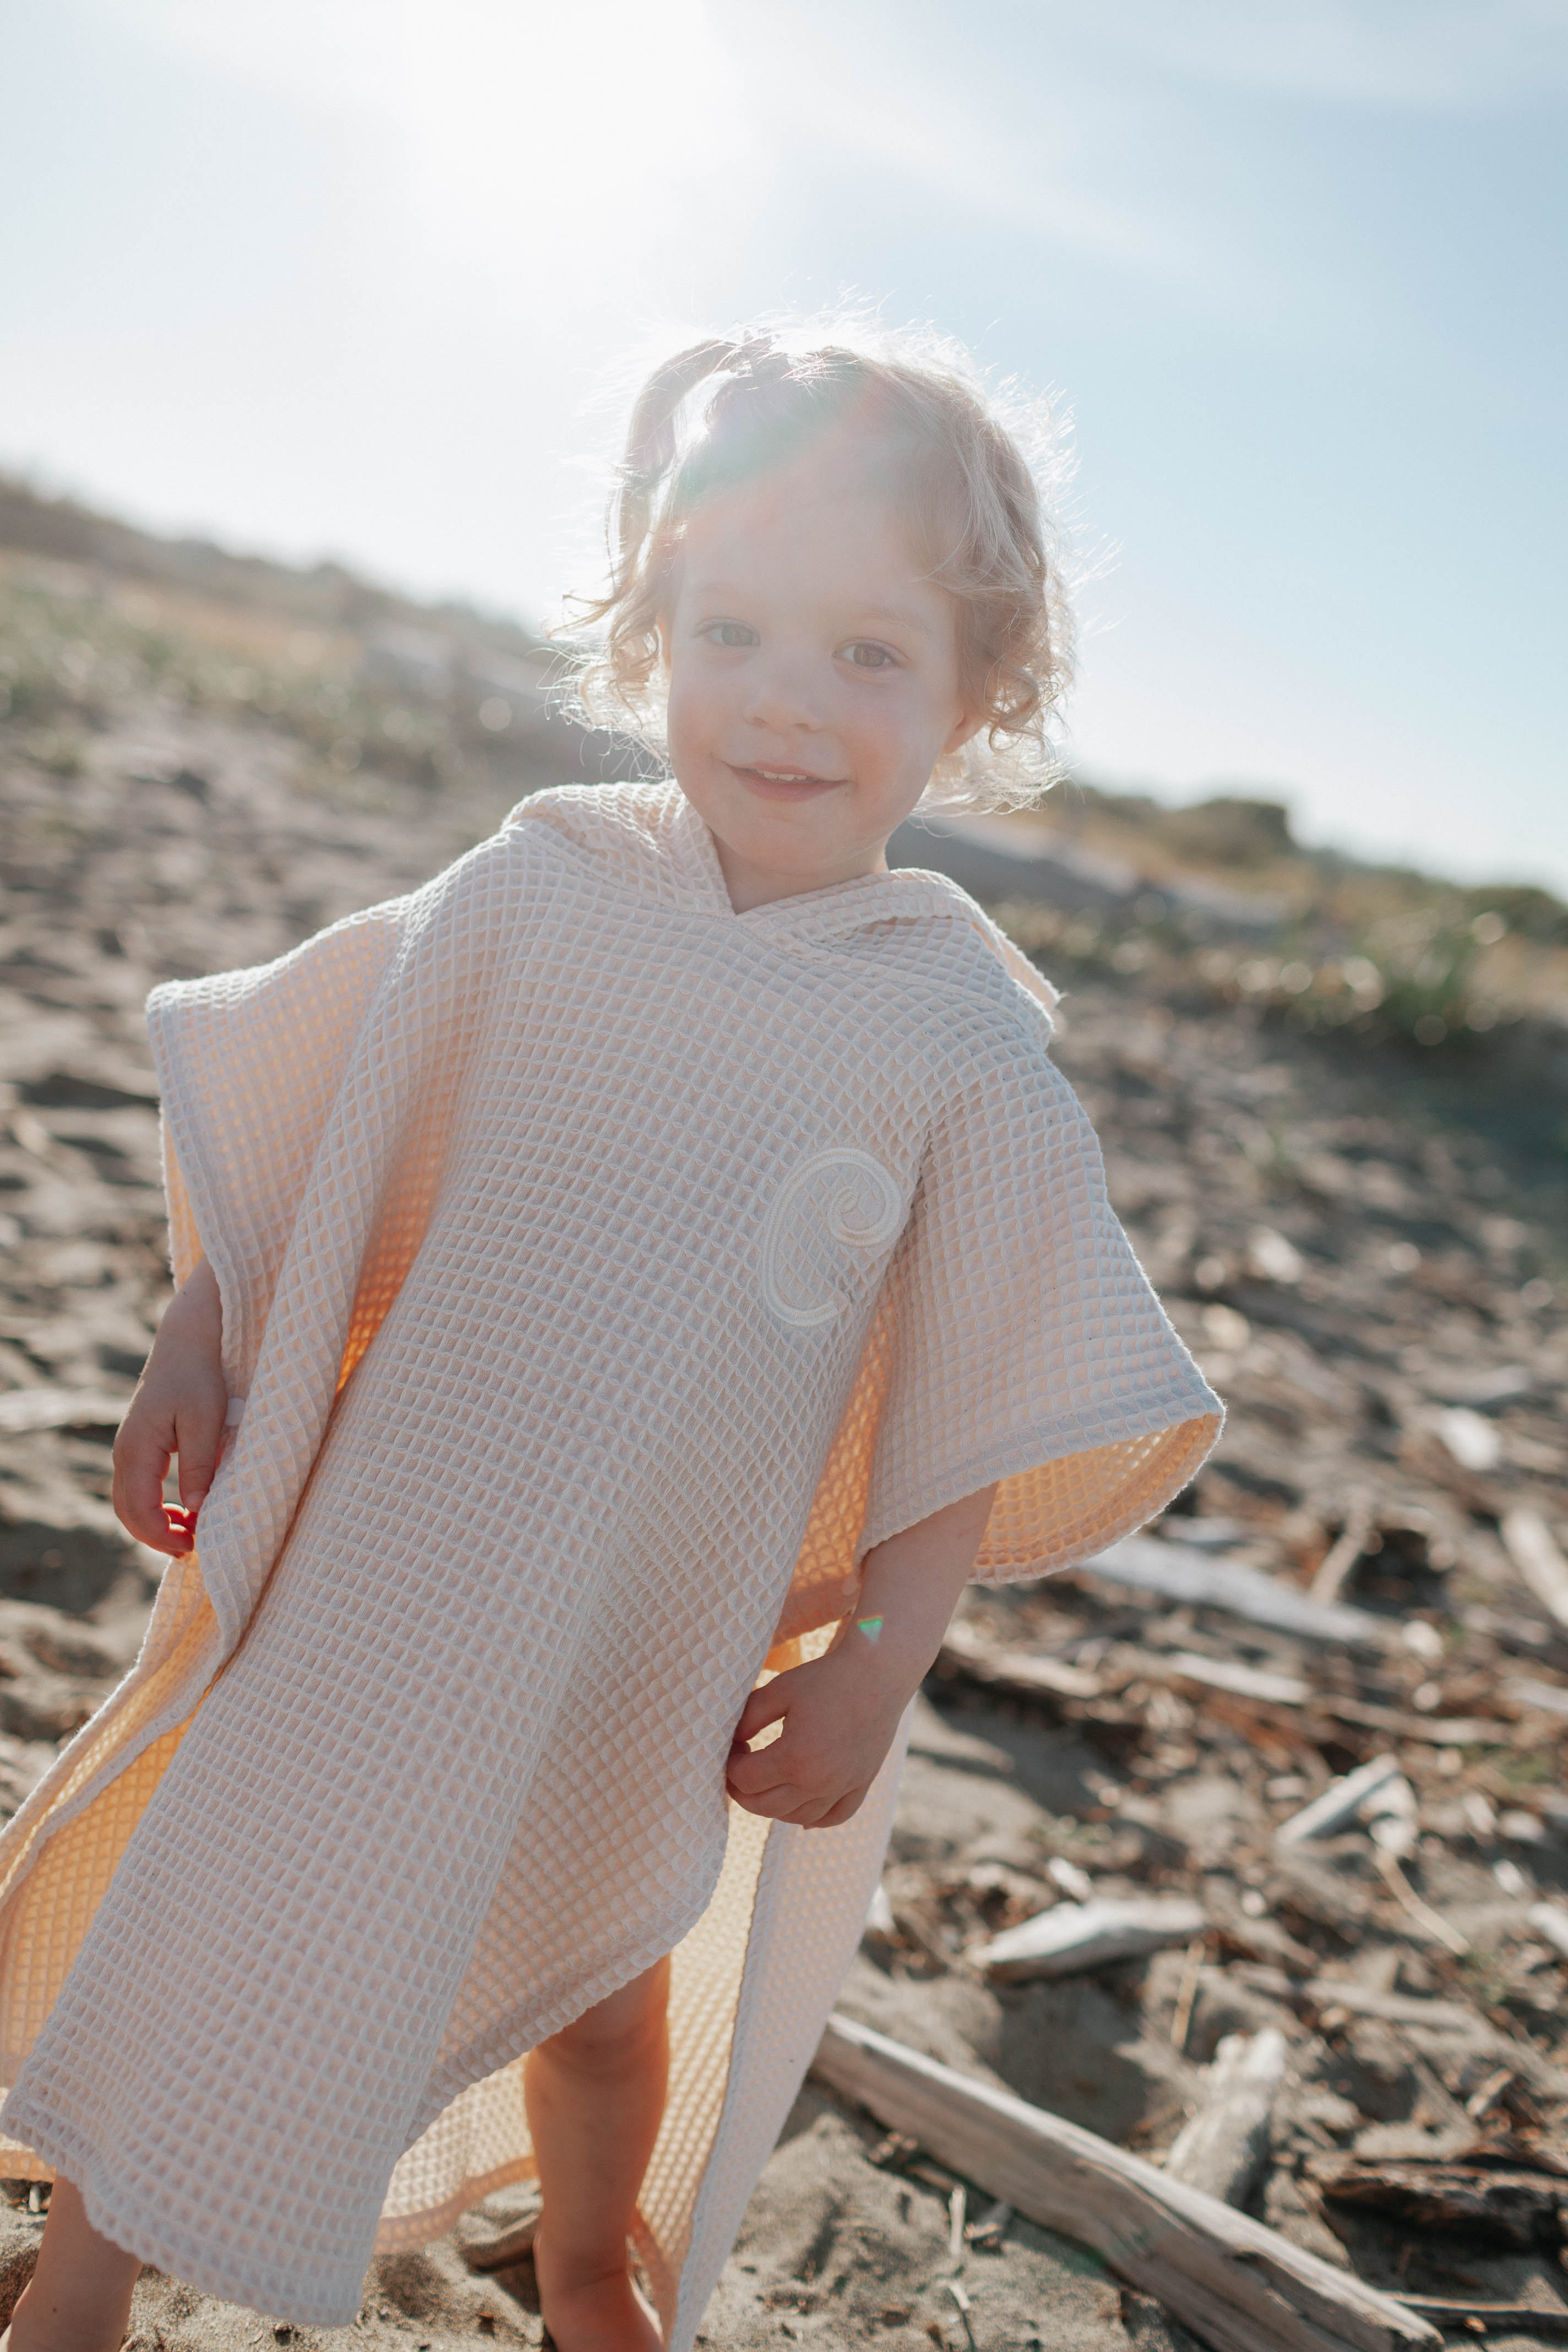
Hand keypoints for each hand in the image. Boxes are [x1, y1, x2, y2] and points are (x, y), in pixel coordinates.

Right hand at [111, 1258, 226, 1555]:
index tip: (193, 1547)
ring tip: (192, 1532)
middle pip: (127, 1512)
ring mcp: (129, 1449)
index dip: (163, 1536)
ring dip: (155, 1524)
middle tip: (193, 1549)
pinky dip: (155, 1507)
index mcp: (137, 1450)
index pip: (140, 1510)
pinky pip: (138, 1487)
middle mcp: (125, 1453)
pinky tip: (185, 1509)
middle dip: (156, 1537)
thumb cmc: (200, 1377)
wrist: (187, 1343)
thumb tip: (198, 1509)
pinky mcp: (140, 1445)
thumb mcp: (205, 1421)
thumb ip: (199, 1465)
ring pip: (129, 1502)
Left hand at [726, 1484, 998, 1830]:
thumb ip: (747, 1719)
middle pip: (764, 1806)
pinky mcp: (861, 1784)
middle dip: (743, 1790)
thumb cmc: (826, 1677)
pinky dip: (813, 1819)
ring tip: (765, 1782)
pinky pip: (833, 1817)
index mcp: (795, 1759)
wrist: (879, 1672)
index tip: (733, 1745)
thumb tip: (729, 1743)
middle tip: (739, 1767)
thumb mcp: (778, 1691)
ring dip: (772, 1806)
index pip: (745, 1779)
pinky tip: (799, 1811)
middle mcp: (819, 1782)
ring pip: (796, 1817)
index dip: (730, 1764)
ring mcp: (843, 1787)